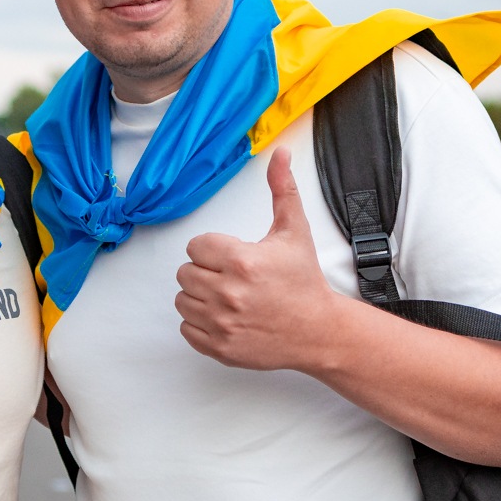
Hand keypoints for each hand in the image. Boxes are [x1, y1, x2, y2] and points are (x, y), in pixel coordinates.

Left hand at [175, 148, 347, 371]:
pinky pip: (186, 328)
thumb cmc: (304, 281)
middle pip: (185, 273)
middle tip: (230, 277)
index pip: (196, 246)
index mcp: (242, 261)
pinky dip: (200, 323)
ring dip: (199, 297)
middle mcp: (228, 293)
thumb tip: (280, 153)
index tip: (232, 256)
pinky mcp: (220, 347)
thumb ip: (282, 190)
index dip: (212, 249)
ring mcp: (222, 323)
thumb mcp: (294, 231)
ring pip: (182, 300)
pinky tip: (224, 316)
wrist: (318, 331)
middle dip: (205, 271)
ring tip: (227, 296)